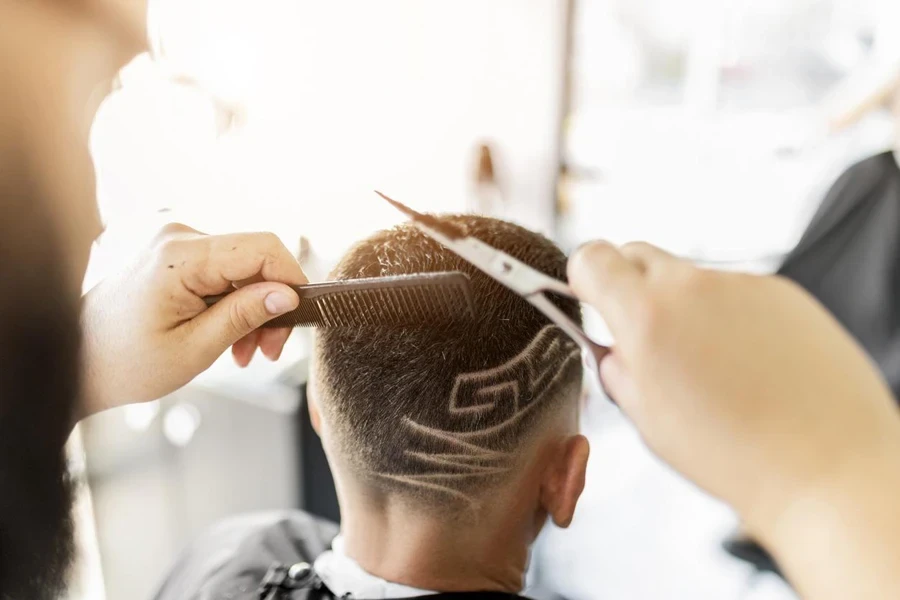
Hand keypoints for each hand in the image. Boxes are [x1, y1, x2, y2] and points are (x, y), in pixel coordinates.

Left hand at [80, 224, 306, 417]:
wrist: (77, 362)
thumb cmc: (125, 362)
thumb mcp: (194, 348)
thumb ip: (244, 316)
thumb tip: (288, 295)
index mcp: (181, 257)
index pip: (262, 248)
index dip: (290, 279)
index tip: (295, 320)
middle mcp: (180, 238)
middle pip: (256, 258)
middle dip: (271, 304)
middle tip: (269, 352)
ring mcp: (177, 244)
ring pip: (245, 268)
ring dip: (254, 309)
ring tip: (246, 353)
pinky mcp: (178, 256)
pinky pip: (225, 272)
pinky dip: (235, 304)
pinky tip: (230, 337)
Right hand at [568, 241, 899, 597]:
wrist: (826, 466)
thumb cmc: (733, 455)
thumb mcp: (647, 418)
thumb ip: (619, 368)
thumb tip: (615, 347)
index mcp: (647, 315)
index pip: (592, 256)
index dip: (584, 276)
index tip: (590, 296)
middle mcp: (693, 286)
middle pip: (639, 254)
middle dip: (630, 286)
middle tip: (646, 336)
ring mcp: (742, 285)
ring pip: (691, 279)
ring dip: (686, 307)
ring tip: (713, 367)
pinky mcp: (783, 292)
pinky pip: (737, 292)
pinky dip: (731, 317)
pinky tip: (750, 364)